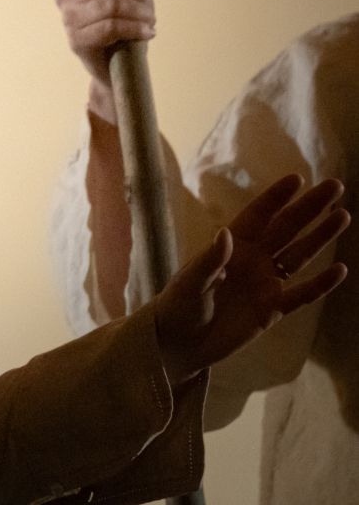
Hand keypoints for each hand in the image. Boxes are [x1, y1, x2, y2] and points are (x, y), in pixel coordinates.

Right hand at [55, 0, 160, 118]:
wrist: (117, 59)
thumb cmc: (123, 15)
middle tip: (149, 3)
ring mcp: (67, 18)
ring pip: (111, 4)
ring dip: (140, 12)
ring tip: (149, 19)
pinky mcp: (76, 40)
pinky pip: (111, 28)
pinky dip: (135, 29)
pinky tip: (147, 32)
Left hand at [153, 174, 348, 383]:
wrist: (182, 343)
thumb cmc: (178, 306)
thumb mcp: (191, 282)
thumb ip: (210, 260)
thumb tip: (225, 232)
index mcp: (230, 247)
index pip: (258, 216)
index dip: (276, 197)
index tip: (297, 179)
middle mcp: (252, 260)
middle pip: (286, 229)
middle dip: (309, 208)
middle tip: (334, 186)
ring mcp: (265, 283)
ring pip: (299, 255)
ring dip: (320, 237)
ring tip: (342, 216)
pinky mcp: (273, 310)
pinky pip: (302, 294)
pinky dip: (321, 284)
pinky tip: (340, 270)